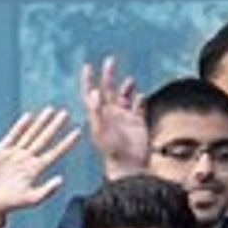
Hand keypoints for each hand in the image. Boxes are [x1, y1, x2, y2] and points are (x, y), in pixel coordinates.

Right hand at [0, 108, 82, 227]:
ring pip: (31, 134)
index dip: (66, 143)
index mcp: (36, 170)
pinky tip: (29, 116)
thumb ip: (46, 191)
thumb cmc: (9, 203)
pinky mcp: (1, 151)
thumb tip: (61, 180)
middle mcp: (27, 159)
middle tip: (66, 113)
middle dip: (55, 126)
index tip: (78, 132)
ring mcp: (15, 153)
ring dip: (40, 122)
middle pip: (44, 139)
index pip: (54, 153)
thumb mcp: (30, 199)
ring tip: (50, 110)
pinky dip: (20, 126)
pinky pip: (13, 135)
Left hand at [79, 58, 147, 177]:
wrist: (129, 167)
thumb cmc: (111, 152)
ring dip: (127, 87)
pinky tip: (140, 97)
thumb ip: (96, 112)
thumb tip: (94, 92)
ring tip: (130, 82)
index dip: (88, 80)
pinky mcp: (138, 123)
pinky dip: (140, 100)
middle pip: (108, 90)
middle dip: (108, 75)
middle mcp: (111, 114)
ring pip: (125, 96)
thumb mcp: (99, 131)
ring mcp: (125, 118)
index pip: (91, 94)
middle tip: (110, 60)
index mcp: (98, 115)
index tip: (87, 66)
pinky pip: (140, 107)